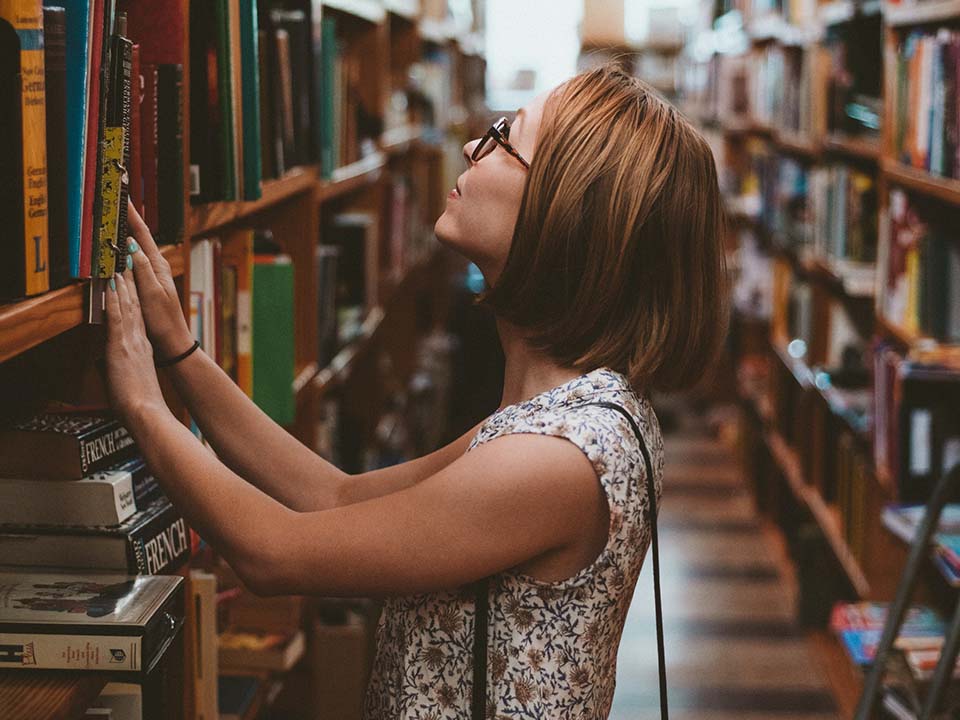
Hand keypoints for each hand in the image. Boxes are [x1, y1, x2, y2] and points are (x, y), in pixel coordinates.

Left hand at [104, 267, 169, 426]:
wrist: (147, 413)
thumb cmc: (140, 406)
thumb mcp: (132, 383)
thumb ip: (121, 371)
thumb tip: (109, 370)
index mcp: (143, 351)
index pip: (138, 319)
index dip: (134, 300)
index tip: (131, 284)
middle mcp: (139, 342)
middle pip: (134, 307)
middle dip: (130, 285)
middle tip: (127, 265)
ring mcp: (131, 343)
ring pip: (126, 307)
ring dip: (122, 286)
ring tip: (119, 267)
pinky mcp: (120, 347)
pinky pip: (116, 318)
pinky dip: (113, 300)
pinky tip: (110, 286)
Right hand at [125, 200, 193, 358]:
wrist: (173, 342)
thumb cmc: (164, 321)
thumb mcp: (152, 294)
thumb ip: (142, 270)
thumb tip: (131, 246)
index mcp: (159, 265)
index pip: (142, 234)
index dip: (132, 215)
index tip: (123, 197)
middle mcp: (156, 266)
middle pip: (139, 237)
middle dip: (127, 218)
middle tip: (115, 200)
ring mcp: (152, 274)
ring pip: (135, 247)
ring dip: (125, 232)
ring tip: (114, 216)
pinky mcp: (146, 283)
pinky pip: (133, 261)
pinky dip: (124, 250)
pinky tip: (117, 248)